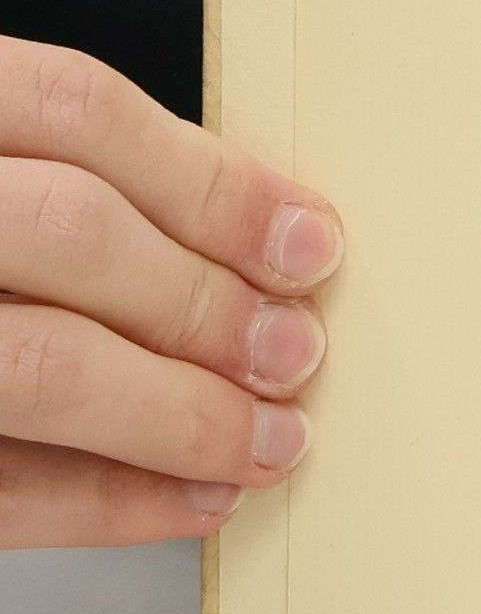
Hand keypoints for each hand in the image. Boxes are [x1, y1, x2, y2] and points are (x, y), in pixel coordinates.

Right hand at [0, 37, 340, 546]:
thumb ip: (51, 180)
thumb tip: (257, 237)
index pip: (74, 109)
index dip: (212, 180)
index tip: (312, 240)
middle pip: (69, 231)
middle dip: (207, 301)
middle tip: (296, 351)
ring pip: (35, 364)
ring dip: (177, 412)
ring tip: (266, 440)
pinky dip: (104, 504)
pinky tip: (188, 503)